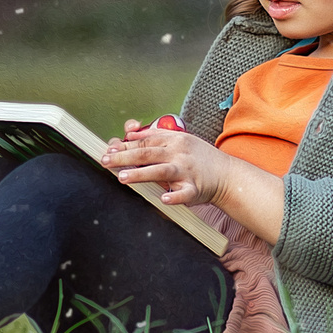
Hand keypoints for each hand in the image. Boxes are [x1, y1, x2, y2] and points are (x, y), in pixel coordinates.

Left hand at [101, 121, 228, 207]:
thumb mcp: (179, 140)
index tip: (108, 149)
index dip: (125, 145)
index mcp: (174, 140)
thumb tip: (130, 134)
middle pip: (148, 153)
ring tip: (123, 177)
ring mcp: (187, 171)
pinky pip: (184, 193)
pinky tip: (164, 199)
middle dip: (125, 157)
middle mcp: (179, 154)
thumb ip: (155, 136)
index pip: (145, 141)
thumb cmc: (199, 158)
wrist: (227, 174)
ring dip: (141, 173)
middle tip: (106, 161)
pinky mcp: (195, 189)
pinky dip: (175, 197)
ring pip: (161, 171)